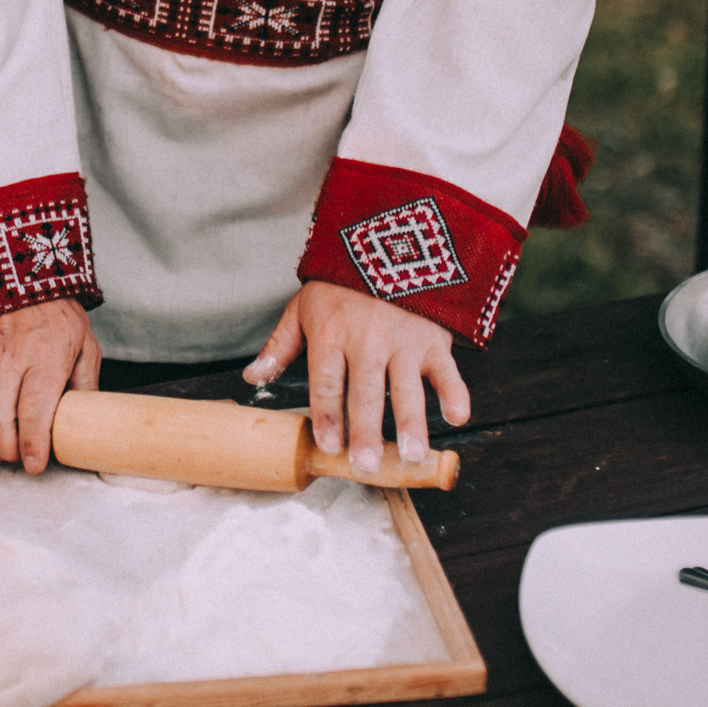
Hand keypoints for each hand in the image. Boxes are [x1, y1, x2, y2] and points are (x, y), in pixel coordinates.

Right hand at [0, 298, 100, 473]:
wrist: (17, 273)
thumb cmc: (56, 313)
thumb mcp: (84, 345)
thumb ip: (86, 386)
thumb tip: (87, 423)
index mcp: (44, 358)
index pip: (35, 413)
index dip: (34, 447)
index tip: (36, 466)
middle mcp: (6, 360)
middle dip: (5, 450)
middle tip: (16, 457)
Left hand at [244, 282, 470, 477]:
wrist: (386, 240)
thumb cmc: (339, 283)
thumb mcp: (302, 307)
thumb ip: (280, 346)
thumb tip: (252, 379)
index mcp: (330, 335)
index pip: (325, 383)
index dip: (327, 416)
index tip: (329, 446)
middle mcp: (367, 340)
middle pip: (365, 393)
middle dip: (365, 431)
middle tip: (365, 466)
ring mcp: (403, 340)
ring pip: (406, 388)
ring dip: (410, 424)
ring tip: (410, 456)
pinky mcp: (432, 338)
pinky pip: (447, 369)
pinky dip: (454, 392)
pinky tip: (456, 418)